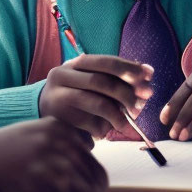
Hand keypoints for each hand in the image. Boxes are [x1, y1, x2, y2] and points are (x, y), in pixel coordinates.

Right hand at [0, 117, 107, 191]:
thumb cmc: (3, 152)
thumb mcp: (36, 134)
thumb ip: (63, 144)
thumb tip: (90, 174)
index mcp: (57, 129)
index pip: (92, 161)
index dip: (96, 182)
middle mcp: (54, 142)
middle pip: (88, 178)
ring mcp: (42, 161)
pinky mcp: (31, 182)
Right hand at [39, 54, 153, 137]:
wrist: (41, 111)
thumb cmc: (74, 94)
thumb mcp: (88, 80)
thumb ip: (113, 78)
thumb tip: (147, 76)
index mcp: (73, 64)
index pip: (105, 61)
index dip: (129, 68)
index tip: (149, 75)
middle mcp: (62, 76)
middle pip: (102, 82)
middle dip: (126, 93)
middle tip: (141, 105)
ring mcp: (58, 97)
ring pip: (97, 103)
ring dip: (118, 114)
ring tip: (127, 123)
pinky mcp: (58, 119)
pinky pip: (89, 123)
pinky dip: (103, 128)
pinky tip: (106, 131)